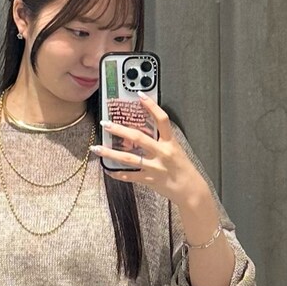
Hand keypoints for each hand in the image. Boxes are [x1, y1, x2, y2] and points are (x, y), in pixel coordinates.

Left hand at [89, 95, 205, 205]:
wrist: (190, 189)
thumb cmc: (183, 169)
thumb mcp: (176, 149)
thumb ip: (162, 140)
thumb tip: (146, 129)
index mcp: (170, 142)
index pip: (162, 119)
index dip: (151, 106)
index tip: (140, 95)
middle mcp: (162, 153)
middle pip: (138, 138)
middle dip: (120, 130)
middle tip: (105, 124)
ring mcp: (154, 167)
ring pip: (128, 159)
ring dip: (110, 153)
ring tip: (96, 148)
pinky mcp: (149, 179)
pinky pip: (129, 176)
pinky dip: (117, 174)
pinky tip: (108, 170)